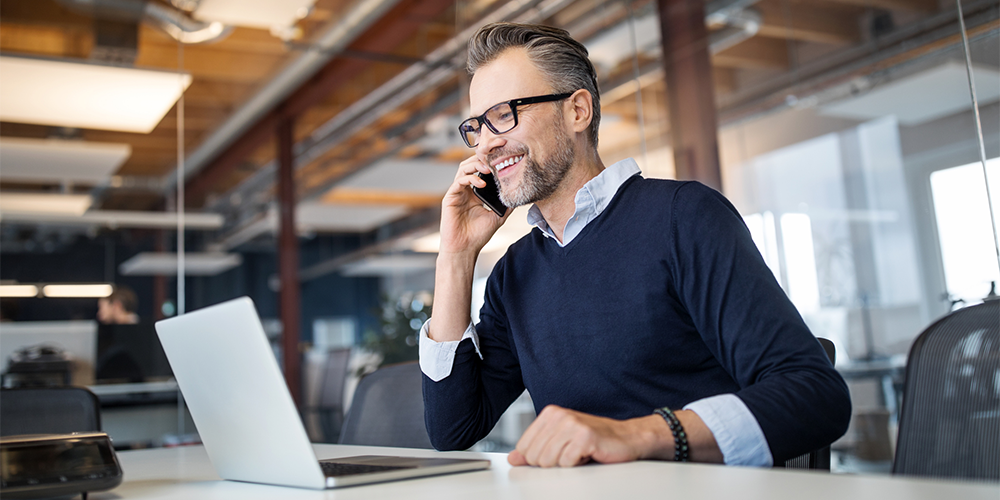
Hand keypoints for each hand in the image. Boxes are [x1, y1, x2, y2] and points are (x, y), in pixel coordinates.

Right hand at [438, 156, 508, 256]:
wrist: (464, 249)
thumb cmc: (478, 235)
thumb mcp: (498, 217)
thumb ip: (506, 205)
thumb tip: (519, 195)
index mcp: (475, 193)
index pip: (481, 170)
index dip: (490, 162)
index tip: (503, 157)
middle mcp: (465, 190)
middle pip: (471, 164)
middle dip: (483, 157)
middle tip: (496, 156)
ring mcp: (457, 193)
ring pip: (463, 169)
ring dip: (476, 165)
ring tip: (489, 168)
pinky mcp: (450, 197)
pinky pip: (458, 181)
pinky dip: (470, 179)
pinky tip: (482, 184)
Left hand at [507, 405, 662, 467]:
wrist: (626, 438)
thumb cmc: (593, 440)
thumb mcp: (559, 442)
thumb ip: (534, 449)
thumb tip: (513, 458)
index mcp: (550, 413)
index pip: (523, 447)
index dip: (537, 458)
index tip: (555, 453)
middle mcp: (559, 415)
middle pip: (534, 456)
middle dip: (552, 463)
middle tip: (570, 454)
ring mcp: (572, 424)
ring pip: (548, 461)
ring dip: (565, 464)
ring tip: (578, 453)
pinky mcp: (584, 436)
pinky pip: (566, 463)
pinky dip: (577, 464)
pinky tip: (588, 454)